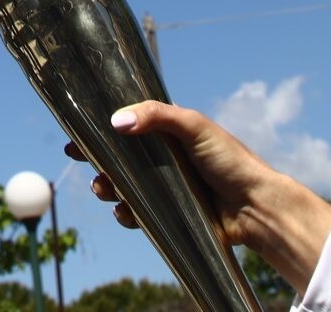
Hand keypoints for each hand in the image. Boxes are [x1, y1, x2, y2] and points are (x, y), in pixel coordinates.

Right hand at [65, 100, 330, 292]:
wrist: (255, 206)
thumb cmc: (230, 159)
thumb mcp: (194, 126)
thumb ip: (156, 116)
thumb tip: (116, 121)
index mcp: (167, 132)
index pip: (126, 126)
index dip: (100, 128)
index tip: (75, 132)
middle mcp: (163, 159)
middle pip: (118, 157)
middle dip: (96, 160)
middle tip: (82, 160)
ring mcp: (164, 187)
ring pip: (123, 186)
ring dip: (107, 187)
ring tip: (104, 189)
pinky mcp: (168, 214)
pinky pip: (138, 214)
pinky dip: (127, 214)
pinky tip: (126, 212)